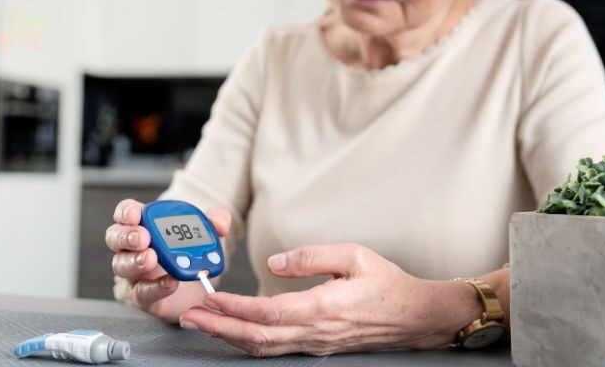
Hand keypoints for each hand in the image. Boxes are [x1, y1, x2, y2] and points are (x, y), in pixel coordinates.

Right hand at [107, 199, 230, 322]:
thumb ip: (216, 221)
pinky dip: (155, 287)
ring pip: (121, 265)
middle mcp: (133, 248)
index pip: (125, 213)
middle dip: (127, 236)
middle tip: (143, 237)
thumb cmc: (193, 251)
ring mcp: (134, 272)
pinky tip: (170, 282)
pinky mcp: (143, 296)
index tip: (137, 214)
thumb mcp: (208, 232)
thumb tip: (219, 222)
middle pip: (115, 237)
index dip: (126, 212)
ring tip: (152, 258)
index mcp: (144, 225)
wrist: (198, 283)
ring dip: (135, 261)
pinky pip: (141, 292)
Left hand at [178, 243, 482, 355]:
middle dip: (218, 328)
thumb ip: (310, 256)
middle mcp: (315, 332)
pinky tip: (235, 332)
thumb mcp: (353, 255)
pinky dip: (250, 342)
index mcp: (323, 307)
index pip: (266, 312)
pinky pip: (276, 349)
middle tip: (189, 318)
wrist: (415, 317)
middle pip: (256, 337)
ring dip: (229, 337)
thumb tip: (274, 262)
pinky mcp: (317, 347)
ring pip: (263, 348)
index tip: (209, 299)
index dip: (233, 308)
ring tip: (203, 324)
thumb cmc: (387, 284)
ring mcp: (315, 344)